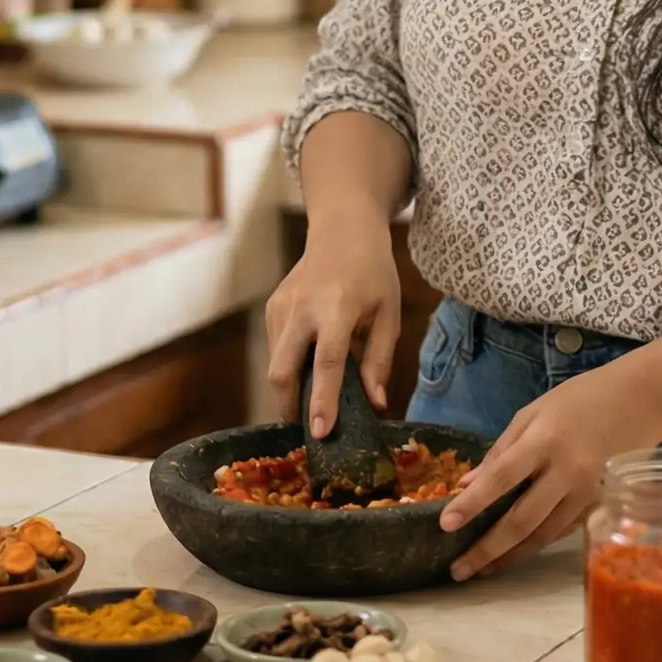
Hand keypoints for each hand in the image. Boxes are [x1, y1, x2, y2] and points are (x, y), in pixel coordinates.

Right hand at [264, 218, 402, 434]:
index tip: (319, 431)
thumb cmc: (373, 274)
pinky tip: (308, 369)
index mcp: (337, 308)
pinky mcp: (272, 308)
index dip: (322, 400)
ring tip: (312, 401)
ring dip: (290, 389)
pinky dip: (288, 368)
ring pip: (275, 364)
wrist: (342, 230)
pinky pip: (276, 349)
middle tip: (308, 430)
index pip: (326, 362)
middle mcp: (302, 308)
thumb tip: (375, 405)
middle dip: (290, 405)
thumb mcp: (389, 314)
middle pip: (282, 369)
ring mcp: (281, 307)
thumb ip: (379, 360)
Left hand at [437, 362, 661, 580]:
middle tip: (458, 569)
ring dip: (510, 556)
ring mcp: (587, 493)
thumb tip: (467, 486)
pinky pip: (562, 531)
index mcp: (544, 441)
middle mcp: (567, 472)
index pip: (501, 478)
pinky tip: (514, 553)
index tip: (445, 525)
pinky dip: (535, 544)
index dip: (472, 504)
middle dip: (486, 549)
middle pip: (521, 520)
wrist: (643, 400)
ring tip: (481, 569)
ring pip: (543, 535)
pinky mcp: (600, 505)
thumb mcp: (533, 413)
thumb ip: (501, 451)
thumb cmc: (581, 400)